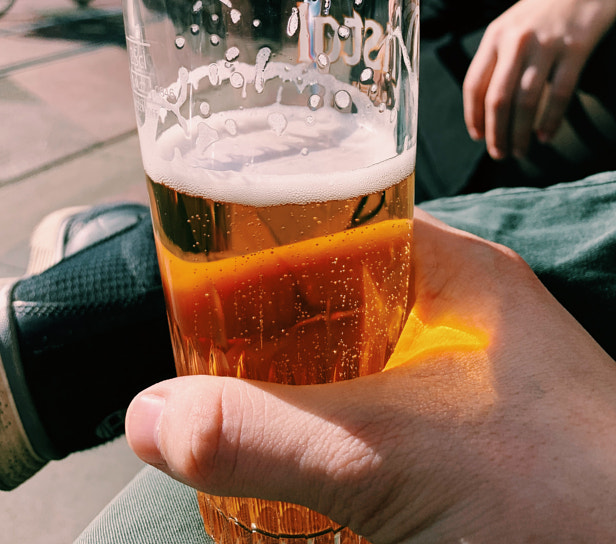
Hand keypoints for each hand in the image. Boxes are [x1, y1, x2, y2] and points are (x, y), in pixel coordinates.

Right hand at [126, 211, 615, 543]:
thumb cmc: (567, 496)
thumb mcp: (394, 454)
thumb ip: (267, 434)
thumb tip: (147, 417)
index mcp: (455, 273)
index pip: (338, 219)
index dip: (263, 233)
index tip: (194, 263)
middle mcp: (460, 318)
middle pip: (334, 293)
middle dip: (263, 317)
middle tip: (190, 341)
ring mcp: (467, 385)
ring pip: (351, 360)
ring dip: (289, 378)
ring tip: (217, 395)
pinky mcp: (467, 447)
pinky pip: (372, 418)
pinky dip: (322, 430)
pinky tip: (282, 455)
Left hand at [463, 0, 615, 159]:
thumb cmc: (545, 10)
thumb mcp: (512, 27)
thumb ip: (498, 59)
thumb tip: (487, 106)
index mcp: (494, 36)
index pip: (474, 84)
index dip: (473, 116)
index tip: (477, 137)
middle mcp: (515, 41)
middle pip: (497, 98)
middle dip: (495, 132)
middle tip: (499, 154)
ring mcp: (545, 45)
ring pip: (526, 101)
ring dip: (520, 132)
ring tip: (520, 151)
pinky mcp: (575, 50)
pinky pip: (559, 94)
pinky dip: (550, 120)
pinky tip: (545, 136)